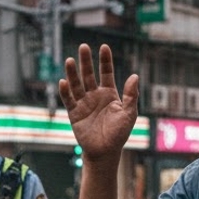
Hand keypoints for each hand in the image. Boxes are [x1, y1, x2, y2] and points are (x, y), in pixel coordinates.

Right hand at [58, 44, 138, 159]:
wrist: (105, 152)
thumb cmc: (119, 134)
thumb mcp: (129, 113)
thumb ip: (130, 95)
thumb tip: (134, 76)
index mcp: (109, 94)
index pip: (106, 73)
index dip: (105, 60)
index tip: (103, 47)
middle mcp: (95, 96)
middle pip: (89, 75)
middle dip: (86, 61)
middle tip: (83, 47)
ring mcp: (84, 103)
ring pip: (77, 85)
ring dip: (73, 73)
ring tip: (70, 60)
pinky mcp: (74, 113)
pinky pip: (69, 100)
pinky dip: (65, 92)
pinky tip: (63, 81)